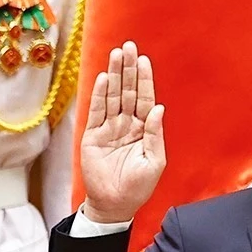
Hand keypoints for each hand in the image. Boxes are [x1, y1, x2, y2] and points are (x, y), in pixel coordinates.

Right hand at [80, 42, 166, 223]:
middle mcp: (126, 124)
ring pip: (113, 96)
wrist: (114, 205)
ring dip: (115, 75)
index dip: (145, 79)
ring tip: (116, 54)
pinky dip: (100, 94)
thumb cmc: (137, 187)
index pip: (145, 98)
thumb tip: (158, 108)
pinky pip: (97, 111)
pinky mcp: (93, 135)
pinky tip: (104, 79)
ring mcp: (109, 128)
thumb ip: (155, 134)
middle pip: (128, 91)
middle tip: (128, 46)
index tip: (144, 60)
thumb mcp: (154, 162)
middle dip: (128, 69)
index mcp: (144, 129)